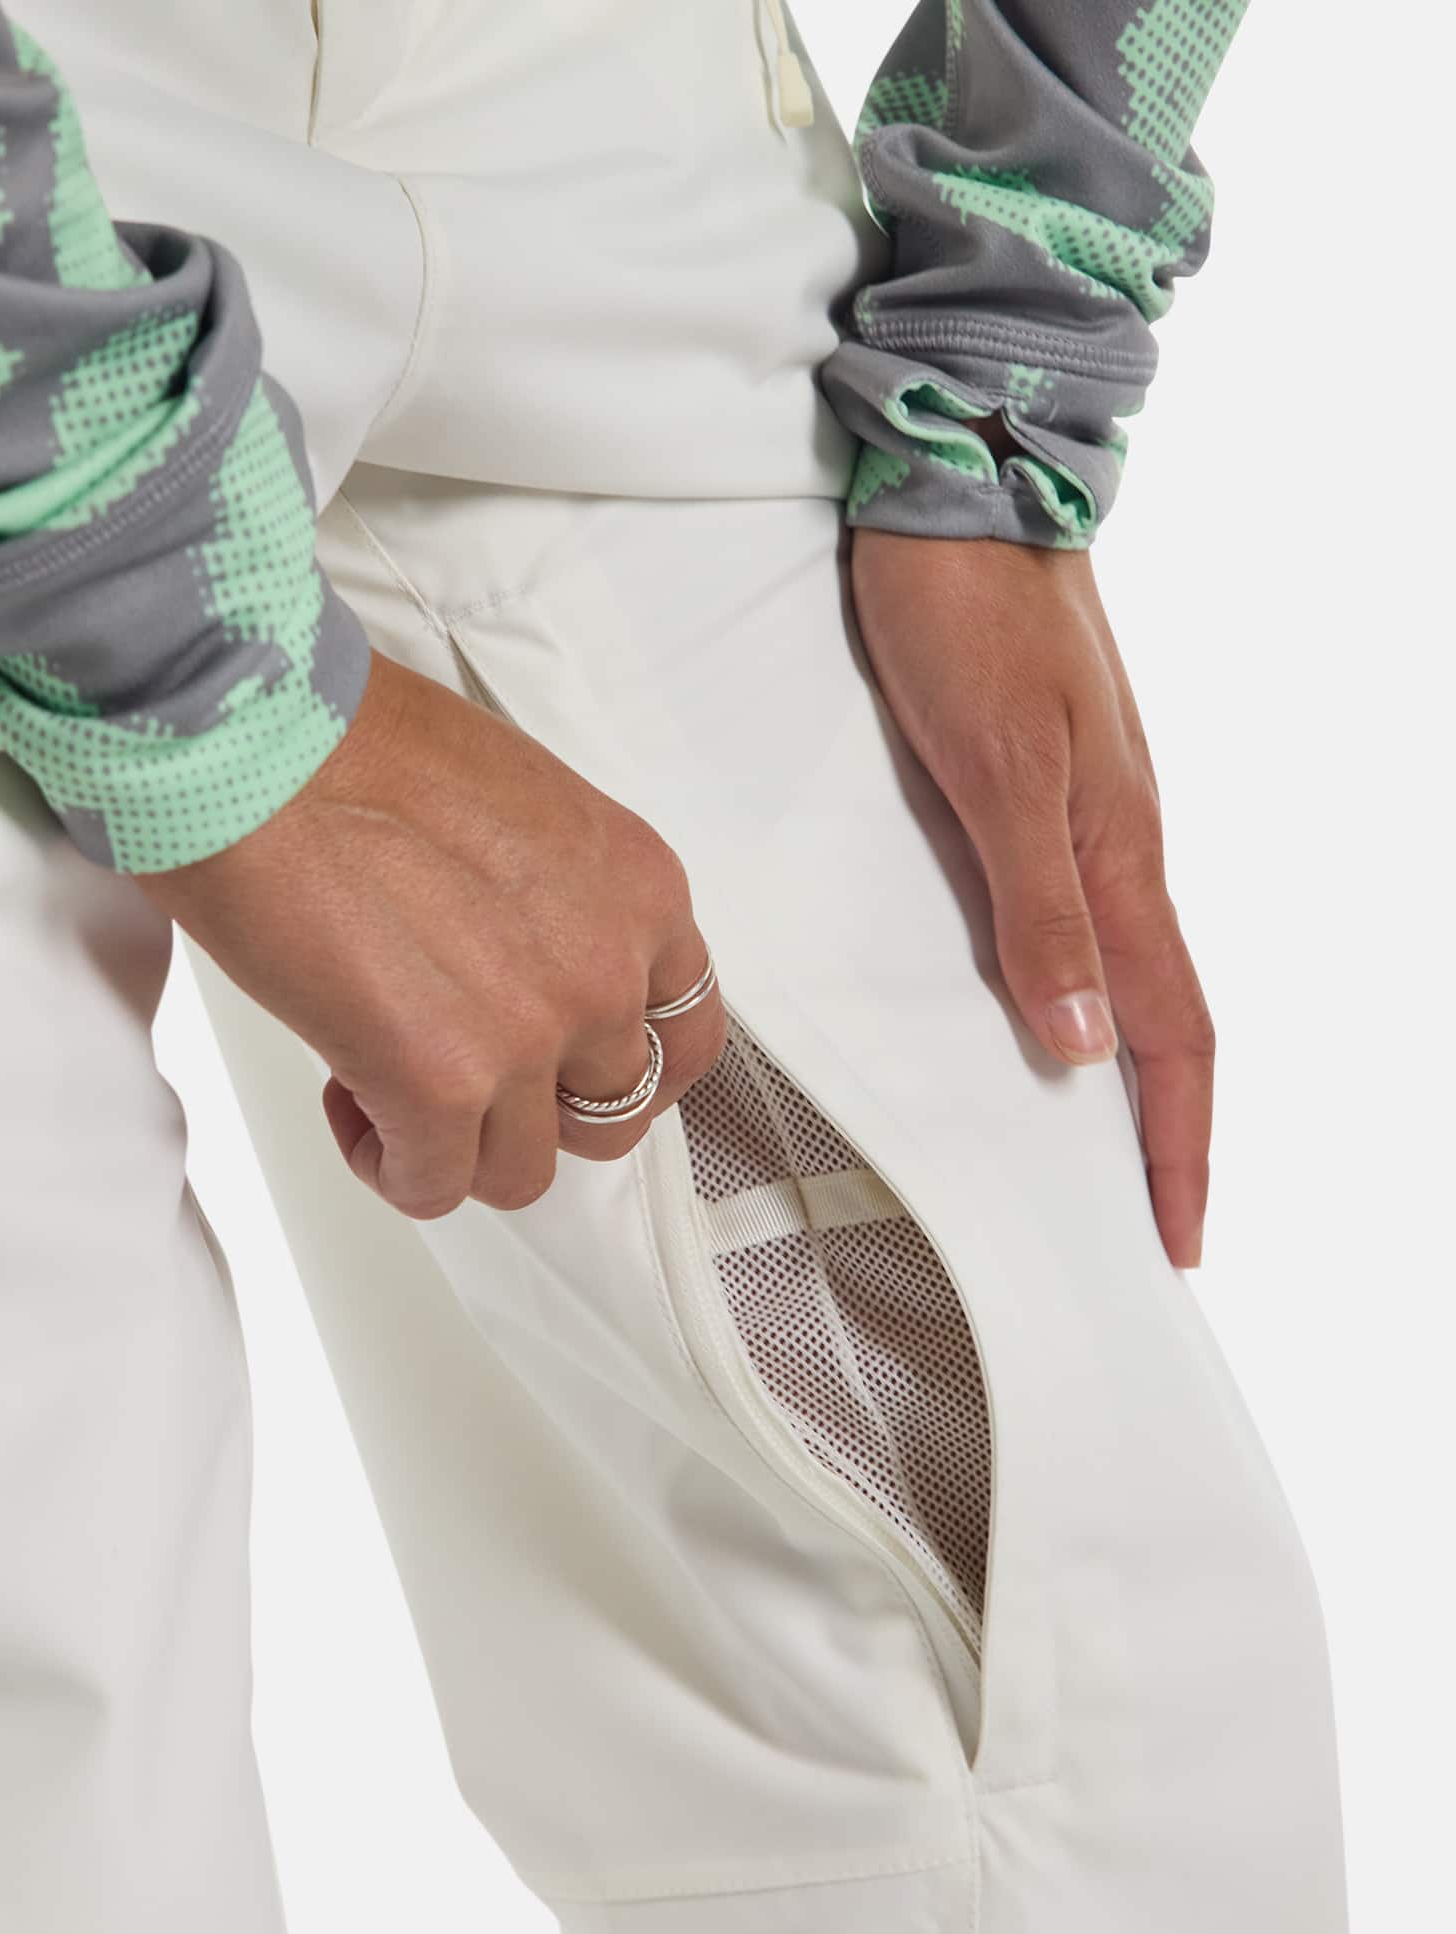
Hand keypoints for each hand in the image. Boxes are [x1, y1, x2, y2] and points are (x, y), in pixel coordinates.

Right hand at [136, 653, 725, 1216]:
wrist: (254, 745)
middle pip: (611, 1113)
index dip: (619, 1067)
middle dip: (536, 1110)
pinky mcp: (441, 1086)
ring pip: (524, 1168)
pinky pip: (435, 1186)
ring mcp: (531, 1036)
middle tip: (471, 1077)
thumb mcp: (516, 802)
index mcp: (637, 890)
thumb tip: (516, 946)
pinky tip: (350, 1104)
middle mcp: (604, 970)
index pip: (684, 1029)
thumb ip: (549, 893)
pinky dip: (390, 1165)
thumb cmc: (349, 744)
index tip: (569, 1071)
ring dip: (458, 1144)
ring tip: (390, 1083)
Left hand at [849, 527, 1212, 1268]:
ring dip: (1129, 1070)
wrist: (959, 488)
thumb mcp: (998, 772)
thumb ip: (1039, 908)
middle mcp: (1118, 847)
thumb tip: (1082, 1047)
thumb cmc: (971, 619)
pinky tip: (1049, 1013)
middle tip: (1150, 1220)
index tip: (1176, 1240)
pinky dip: (1084, 993)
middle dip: (1166, 1131)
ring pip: (1127, 970)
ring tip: (1103, 1151)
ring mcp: (1088, 815)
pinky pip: (1079, 918)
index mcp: (1120, 856)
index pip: (1174, 1034)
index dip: (1179, 1146)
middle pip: (1164, 1017)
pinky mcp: (1044, 786)